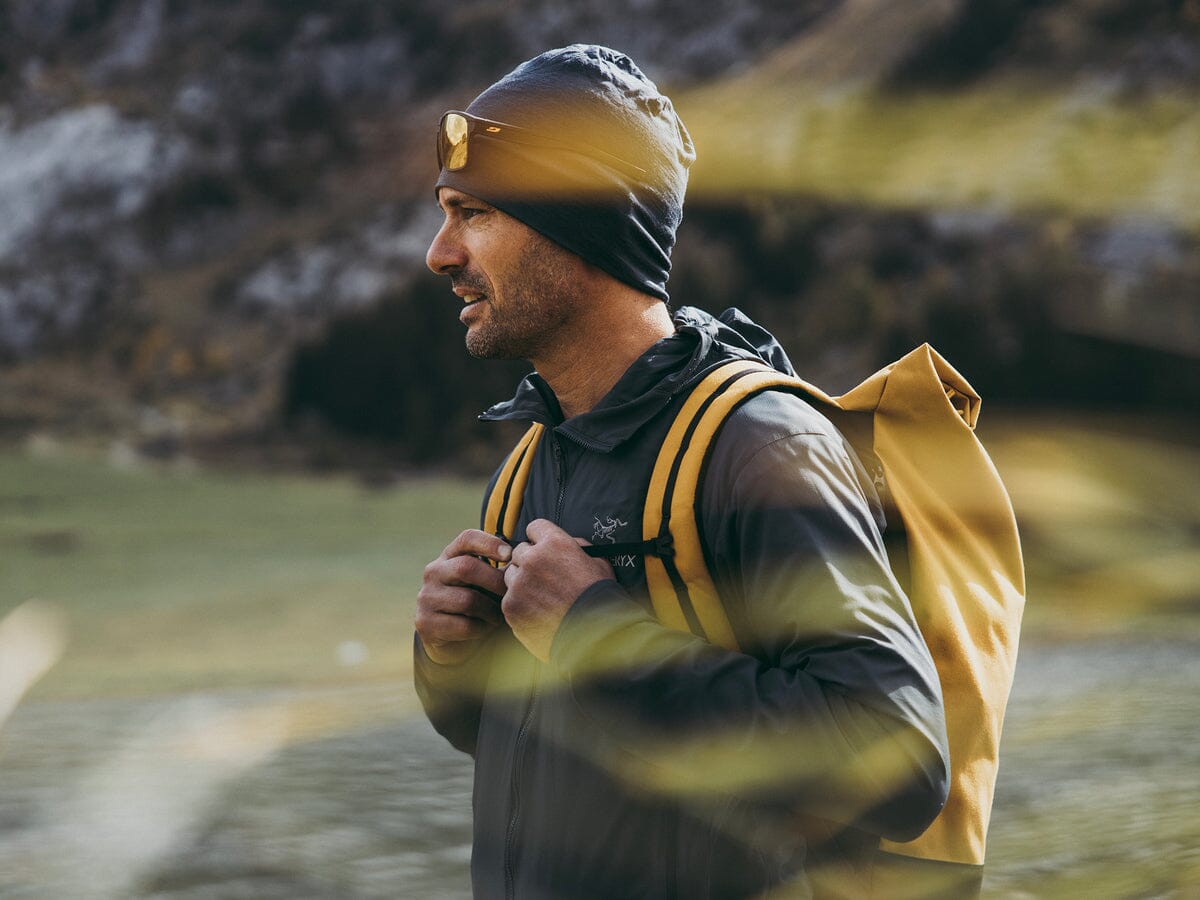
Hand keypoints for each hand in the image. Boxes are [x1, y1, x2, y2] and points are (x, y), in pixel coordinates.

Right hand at [416, 529, 510, 665]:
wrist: (452, 639)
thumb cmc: (477, 604)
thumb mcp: (487, 584)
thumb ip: (500, 572)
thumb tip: (523, 562)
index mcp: (449, 556)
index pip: (466, 538)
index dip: (489, 543)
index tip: (510, 554)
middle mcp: (433, 572)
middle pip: (466, 567)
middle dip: (494, 582)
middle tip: (510, 594)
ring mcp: (426, 597)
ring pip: (467, 600)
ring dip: (490, 611)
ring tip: (499, 616)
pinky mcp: (426, 623)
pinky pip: (462, 625)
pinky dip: (481, 628)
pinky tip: (484, 628)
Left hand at [501, 519, 614, 661]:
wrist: (595, 635)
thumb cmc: (601, 598)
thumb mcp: (599, 562)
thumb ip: (580, 548)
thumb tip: (570, 543)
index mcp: (555, 543)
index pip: (534, 527)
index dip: (539, 538)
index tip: (543, 549)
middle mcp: (532, 559)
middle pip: (519, 552)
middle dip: (529, 562)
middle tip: (543, 578)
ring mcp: (519, 584)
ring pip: (510, 576)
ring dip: (521, 583)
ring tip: (541, 598)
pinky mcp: (511, 607)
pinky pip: (509, 600)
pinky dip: (519, 606)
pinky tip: (537, 614)